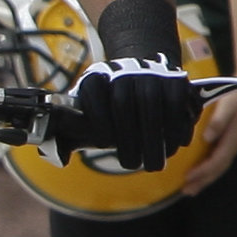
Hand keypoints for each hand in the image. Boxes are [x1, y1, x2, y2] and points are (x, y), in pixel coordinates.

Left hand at [60, 55, 200, 170]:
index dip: (98, 120)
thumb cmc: (110, 105)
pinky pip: (176, 104)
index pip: (93, 94)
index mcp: (95, 78)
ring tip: (154, 164)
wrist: (142, 72)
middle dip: (129, 139)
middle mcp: (122, 71)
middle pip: (123, 105)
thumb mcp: (88, 111)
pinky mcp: (175, 80)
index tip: (102, 144)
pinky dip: (177, 127)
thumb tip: (60, 157)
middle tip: (133, 165)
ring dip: (155, 139)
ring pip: (152, 106)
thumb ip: (73, 132)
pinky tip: (175, 145)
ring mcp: (150, 73)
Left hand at [175, 81, 236, 191]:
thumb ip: (218, 122)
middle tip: (187, 191)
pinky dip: (208, 167)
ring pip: (219, 165)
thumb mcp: (228, 106)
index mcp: (234, 139)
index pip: (217, 161)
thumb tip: (207, 138)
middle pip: (218, 168)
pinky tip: (199, 170)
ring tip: (191, 188)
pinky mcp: (230, 139)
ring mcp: (233, 142)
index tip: (187, 178)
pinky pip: (219, 158)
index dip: (203, 171)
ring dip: (205, 177)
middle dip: (203, 181)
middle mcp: (234, 144)